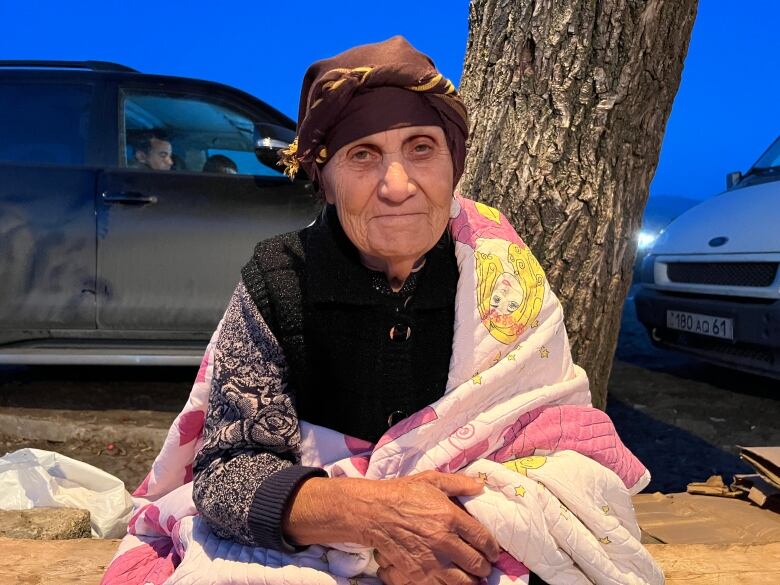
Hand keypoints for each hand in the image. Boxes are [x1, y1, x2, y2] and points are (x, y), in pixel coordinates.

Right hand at [284, 471, 499, 584]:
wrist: (373, 512)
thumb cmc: (402, 494)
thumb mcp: (431, 480)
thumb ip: (458, 483)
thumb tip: (480, 486)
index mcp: (450, 517)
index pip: (483, 539)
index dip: (492, 549)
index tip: (493, 552)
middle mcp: (444, 541)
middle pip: (477, 563)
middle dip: (485, 567)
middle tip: (484, 565)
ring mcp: (431, 561)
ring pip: (464, 582)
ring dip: (472, 580)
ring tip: (472, 576)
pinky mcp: (418, 574)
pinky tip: (452, 580)